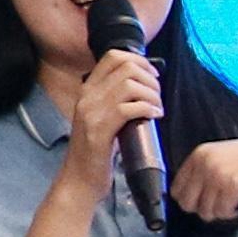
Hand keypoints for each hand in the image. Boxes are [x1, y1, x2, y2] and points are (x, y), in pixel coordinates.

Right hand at [64, 52, 160, 178]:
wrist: (79, 180)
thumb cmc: (96, 151)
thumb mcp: (102, 117)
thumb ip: (115, 99)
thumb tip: (145, 84)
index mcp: (88, 90)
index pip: (113, 56)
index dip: (140, 60)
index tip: (153, 75)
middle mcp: (87, 96)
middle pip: (126, 67)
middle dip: (150, 78)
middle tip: (158, 96)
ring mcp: (91, 112)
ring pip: (130, 85)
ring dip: (152, 94)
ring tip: (157, 108)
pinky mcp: (100, 130)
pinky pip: (129, 108)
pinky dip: (148, 109)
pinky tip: (155, 117)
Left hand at [171, 131, 237, 222]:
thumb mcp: (226, 158)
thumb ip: (206, 171)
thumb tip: (190, 197)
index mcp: (200, 153)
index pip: (177, 188)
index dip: (191, 200)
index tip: (205, 202)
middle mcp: (205, 162)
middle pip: (186, 203)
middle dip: (203, 209)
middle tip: (221, 206)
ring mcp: (217, 173)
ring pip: (204, 211)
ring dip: (220, 213)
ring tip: (233, 204)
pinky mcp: (232, 185)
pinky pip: (222, 212)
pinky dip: (231, 214)